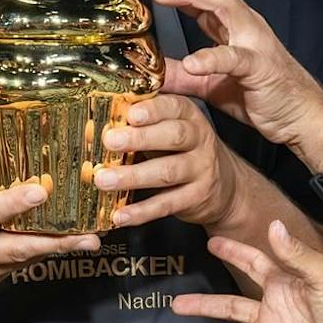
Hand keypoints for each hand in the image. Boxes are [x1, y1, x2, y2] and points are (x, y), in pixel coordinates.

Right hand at [0, 148, 100, 299]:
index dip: (11, 205)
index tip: (41, 192)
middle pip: (14, 249)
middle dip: (54, 243)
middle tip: (87, 235)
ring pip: (20, 263)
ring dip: (54, 251)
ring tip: (88, 240)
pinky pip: (14, 270)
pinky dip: (38, 257)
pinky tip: (62, 245)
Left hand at [96, 94, 238, 231]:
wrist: (224, 186)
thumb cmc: (184, 151)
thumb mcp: (170, 129)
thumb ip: (142, 123)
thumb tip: (98, 119)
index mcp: (189, 116)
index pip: (173, 107)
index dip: (151, 110)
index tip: (129, 114)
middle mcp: (199, 140)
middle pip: (173, 136)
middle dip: (139, 138)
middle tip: (109, 141)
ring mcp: (201, 170)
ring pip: (167, 171)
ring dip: (133, 176)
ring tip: (103, 180)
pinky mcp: (196, 198)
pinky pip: (167, 204)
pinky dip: (142, 211)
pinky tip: (120, 215)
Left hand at [122, 0, 322, 158]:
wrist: (300, 117)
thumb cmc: (260, 95)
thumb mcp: (209, 84)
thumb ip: (180, 74)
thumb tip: (146, 74)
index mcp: (227, 24)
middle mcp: (241, 22)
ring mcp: (253, 40)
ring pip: (223, 4)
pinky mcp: (262, 66)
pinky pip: (236, 57)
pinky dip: (214, 57)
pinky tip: (193, 62)